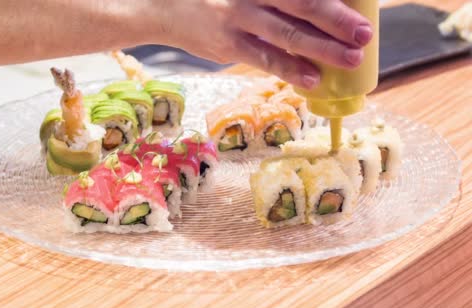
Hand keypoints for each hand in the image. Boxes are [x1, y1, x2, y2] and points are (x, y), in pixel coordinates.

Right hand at [161, 0, 373, 88]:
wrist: (164, 7)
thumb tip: (312, 12)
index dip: (333, 0)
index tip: (361, 9)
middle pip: (303, 4)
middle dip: (337, 21)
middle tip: (365, 34)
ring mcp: (239, 18)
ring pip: (288, 33)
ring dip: (323, 48)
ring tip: (350, 58)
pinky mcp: (228, 44)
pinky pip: (264, 58)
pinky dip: (290, 68)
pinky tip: (312, 78)